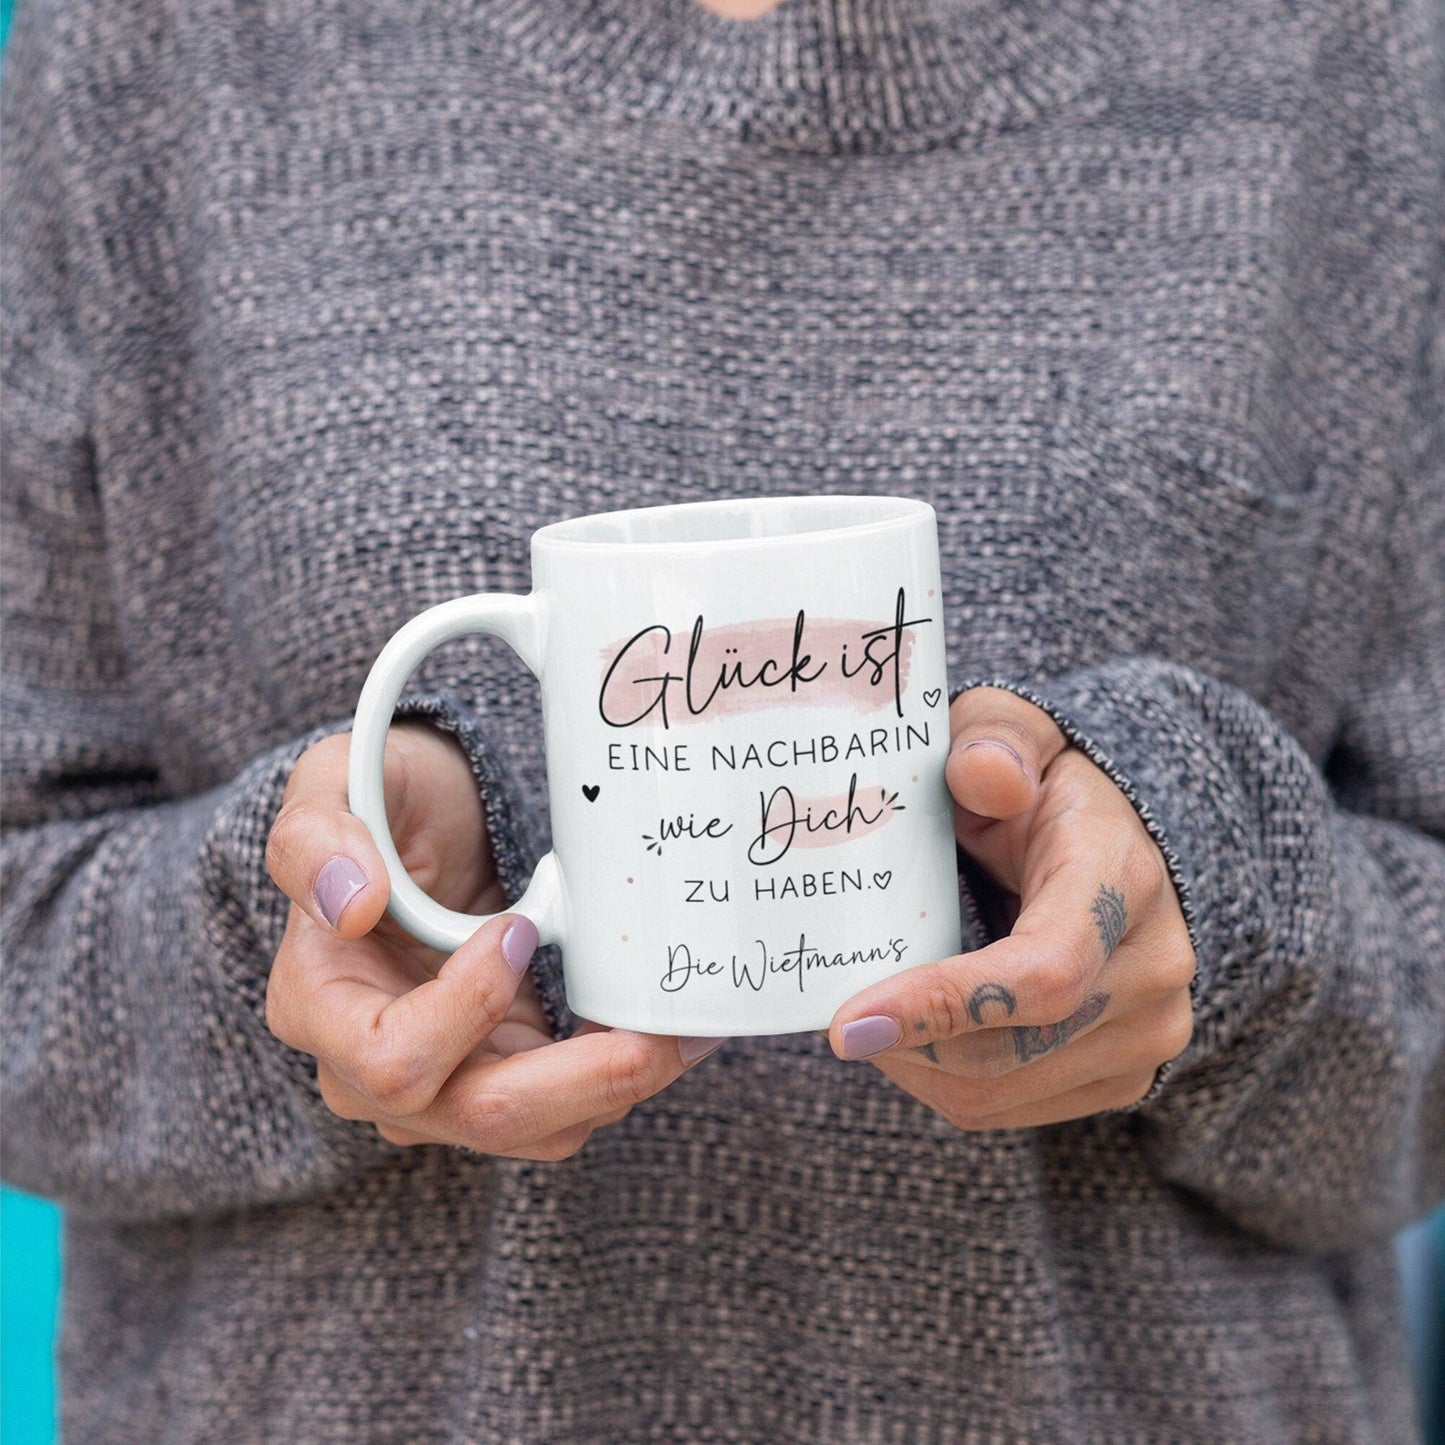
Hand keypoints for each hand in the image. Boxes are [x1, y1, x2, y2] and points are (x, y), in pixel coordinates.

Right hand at [264, 723, 721, 1160]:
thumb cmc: (384, 801)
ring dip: (620, 1085)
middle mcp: (371, 1068)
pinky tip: (670, 1026)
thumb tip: (350, 903)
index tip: (518, 929)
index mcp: (317, 1005)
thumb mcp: (336, 783)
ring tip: (686, 1028)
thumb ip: (317, 834)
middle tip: (659, 1032)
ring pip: (539, 1129)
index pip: (389, 1060)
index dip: (466, 1009)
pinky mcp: (506, 1072)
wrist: (429, 821)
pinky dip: (623, 1073)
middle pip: (479, 1115)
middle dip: (583, 1081)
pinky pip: (568, 1104)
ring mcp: (445, 1081)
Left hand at [827, 687, 1195, 1128]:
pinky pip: (1010, 1109)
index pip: (1042, 972)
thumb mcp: (1016, 732)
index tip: (846, 1023)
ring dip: (916, 1067)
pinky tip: (917, 1034)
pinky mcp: (1124, 1078)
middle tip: (834, 1012)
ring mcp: (1147, 1033)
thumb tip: (981, 774)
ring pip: (999, 1093)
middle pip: (1010, 1050)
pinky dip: (945, 1082)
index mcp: (1122, 880)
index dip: (943, 1006)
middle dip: (906, 1042)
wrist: (1125, 840)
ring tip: (872, 1015)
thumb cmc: (1045, 782)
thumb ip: (995, 740)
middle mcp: (1152, 968)